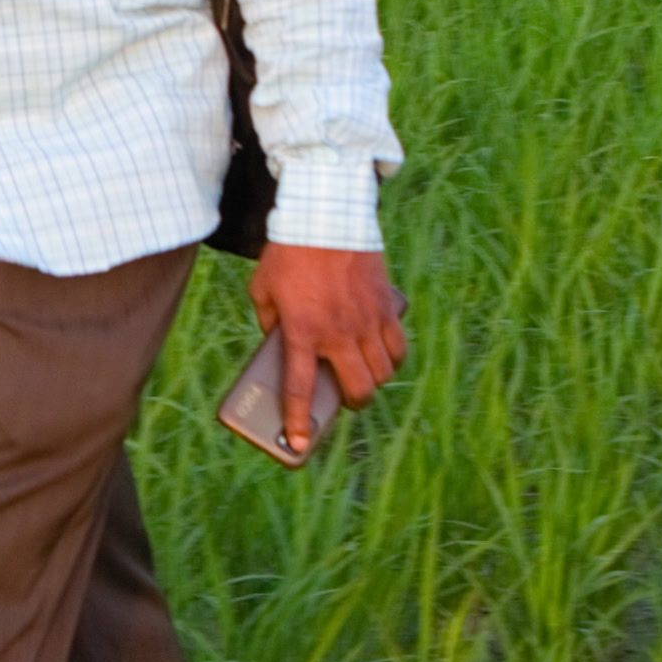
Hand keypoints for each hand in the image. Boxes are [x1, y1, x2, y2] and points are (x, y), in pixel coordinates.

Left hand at [242, 240, 407, 455]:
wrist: (326, 215)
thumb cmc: (288, 252)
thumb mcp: (262, 288)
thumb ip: (268, 320)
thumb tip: (278, 342)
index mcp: (302, 330)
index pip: (300, 388)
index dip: (298, 422)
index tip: (298, 445)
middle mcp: (338, 332)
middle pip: (358, 389)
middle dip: (353, 403)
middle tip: (345, 399)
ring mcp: (367, 320)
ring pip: (383, 372)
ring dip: (374, 382)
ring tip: (363, 376)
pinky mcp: (386, 305)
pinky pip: (399, 346)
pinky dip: (393, 358)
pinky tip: (383, 355)